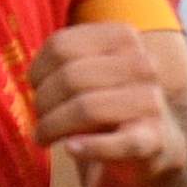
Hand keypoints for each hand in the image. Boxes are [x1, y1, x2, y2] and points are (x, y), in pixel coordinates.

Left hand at [28, 22, 186, 179]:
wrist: (152, 144)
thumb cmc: (108, 101)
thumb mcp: (90, 69)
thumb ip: (64, 61)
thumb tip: (32, 76)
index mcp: (124, 37)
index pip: (62, 46)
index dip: (38, 70)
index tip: (35, 87)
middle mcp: (143, 65)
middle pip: (70, 78)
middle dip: (44, 103)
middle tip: (38, 119)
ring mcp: (151, 103)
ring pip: (87, 109)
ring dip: (54, 127)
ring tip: (43, 137)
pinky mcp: (154, 140)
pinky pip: (115, 143)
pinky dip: (89, 147)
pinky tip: (71, 149)